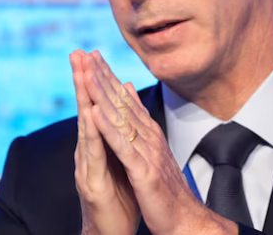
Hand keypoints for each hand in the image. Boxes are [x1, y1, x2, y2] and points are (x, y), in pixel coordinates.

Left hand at [84, 51, 236, 234]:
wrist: (184, 219)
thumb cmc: (166, 189)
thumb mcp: (152, 152)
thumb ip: (141, 123)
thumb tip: (131, 95)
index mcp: (148, 133)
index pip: (124, 100)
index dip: (108, 77)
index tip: (93, 57)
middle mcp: (148, 137)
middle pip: (122, 102)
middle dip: (103, 77)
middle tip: (87, 54)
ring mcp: (146, 152)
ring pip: (121, 118)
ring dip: (103, 95)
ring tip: (87, 74)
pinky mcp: (143, 170)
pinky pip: (122, 147)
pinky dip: (108, 129)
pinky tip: (95, 114)